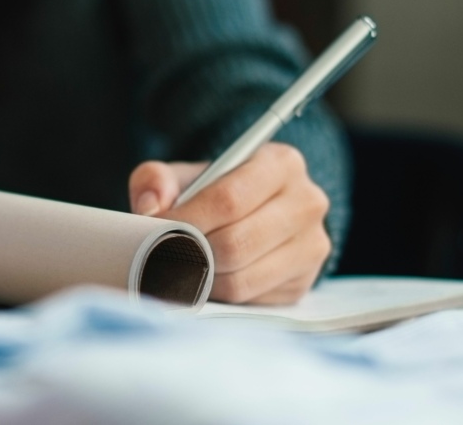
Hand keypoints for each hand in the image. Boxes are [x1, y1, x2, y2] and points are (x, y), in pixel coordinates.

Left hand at [128, 143, 329, 304]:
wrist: (251, 214)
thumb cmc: (213, 192)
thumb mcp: (184, 175)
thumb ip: (157, 179)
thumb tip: (151, 208)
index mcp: (281, 163)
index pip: (228, 199)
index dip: (186, 219)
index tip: (156, 229)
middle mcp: (307, 202)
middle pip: (236, 243)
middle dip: (191, 253)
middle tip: (163, 255)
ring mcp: (311, 245)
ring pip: (242, 278)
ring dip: (202, 279)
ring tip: (180, 267)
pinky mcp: (303, 282)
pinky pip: (250, 299)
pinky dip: (219, 295)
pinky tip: (204, 279)